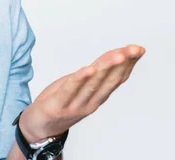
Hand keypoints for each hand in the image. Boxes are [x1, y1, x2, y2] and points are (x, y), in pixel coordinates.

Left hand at [19, 44, 144, 141]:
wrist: (39, 126)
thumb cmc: (60, 102)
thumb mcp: (79, 85)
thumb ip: (93, 74)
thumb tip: (108, 57)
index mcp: (97, 96)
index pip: (116, 78)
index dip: (128, 63)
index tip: (138, 49)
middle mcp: (91, 101)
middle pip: (109, 80)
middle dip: (122, 63)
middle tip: (134, 50)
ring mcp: (75, 105)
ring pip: (93, 84)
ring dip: (106, 68)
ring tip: (118, 55)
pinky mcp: (58, 105)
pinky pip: (70, 90)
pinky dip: (80, 79)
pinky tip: (89, 69)